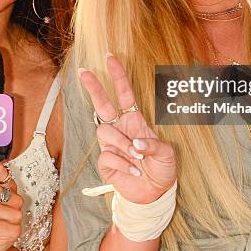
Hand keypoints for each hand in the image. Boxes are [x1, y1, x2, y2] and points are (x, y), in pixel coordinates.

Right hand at [79, 53, 176, 203]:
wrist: (154, 193)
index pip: (124, 94)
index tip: (110, 57)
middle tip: (84, 71)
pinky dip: (123, 163)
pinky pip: (107, 156)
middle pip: (102, 104)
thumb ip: (153, 145)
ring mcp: (111, 145)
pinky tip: (134, 170)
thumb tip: (135, 143)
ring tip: (137, 156)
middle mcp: (120, 128)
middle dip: (93, 87)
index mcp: (134, 120)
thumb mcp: (166, 153)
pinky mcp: (106, 163)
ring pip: (105, 132)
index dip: (118, 76)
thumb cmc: (161, 168)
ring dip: (122, 143)